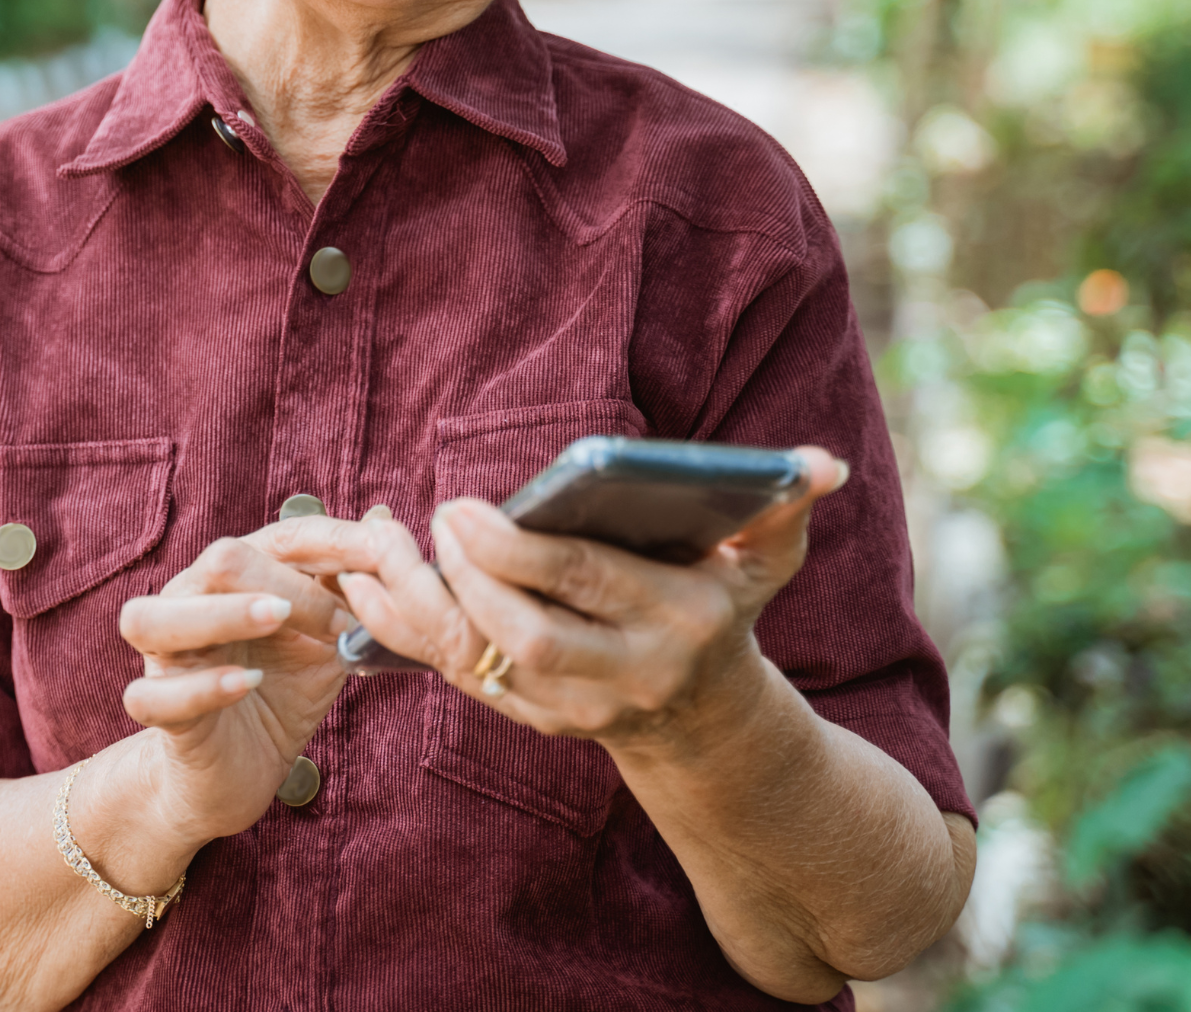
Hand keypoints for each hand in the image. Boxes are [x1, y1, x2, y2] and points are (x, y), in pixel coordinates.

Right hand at [114, 529, 354, 841]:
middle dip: (289, 581)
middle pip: (220, 561)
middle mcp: (189, 602)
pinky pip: (154, 696)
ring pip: (155, 617)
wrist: (240, 770)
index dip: (334, 540)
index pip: (282, 537)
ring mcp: (166, 657)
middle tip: (338, 619)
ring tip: (278, 618)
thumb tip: (384, 518)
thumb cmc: (281, 692)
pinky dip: (200, 687)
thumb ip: (349, 589)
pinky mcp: (157, 711)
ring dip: (223, 613)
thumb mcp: (326, 641)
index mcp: (235, 577)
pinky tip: (245, 683)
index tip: (382, 553)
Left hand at [255, 448, 846, 750]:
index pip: (588, 584)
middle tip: (433, 519)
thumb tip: (820, 464)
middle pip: (531, 636)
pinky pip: (462, 679)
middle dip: (469, 579)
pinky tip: (370, 585)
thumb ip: (784, 509)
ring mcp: (579, 708)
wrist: (708, 725)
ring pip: (485, 666)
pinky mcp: (537, 722)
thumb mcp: (763, 563)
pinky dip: (408, 635)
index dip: (517, 549)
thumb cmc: (724, 608)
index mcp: (680, 622)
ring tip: (383, 548)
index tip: (462, 504)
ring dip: (424, 608)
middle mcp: (628, 674)